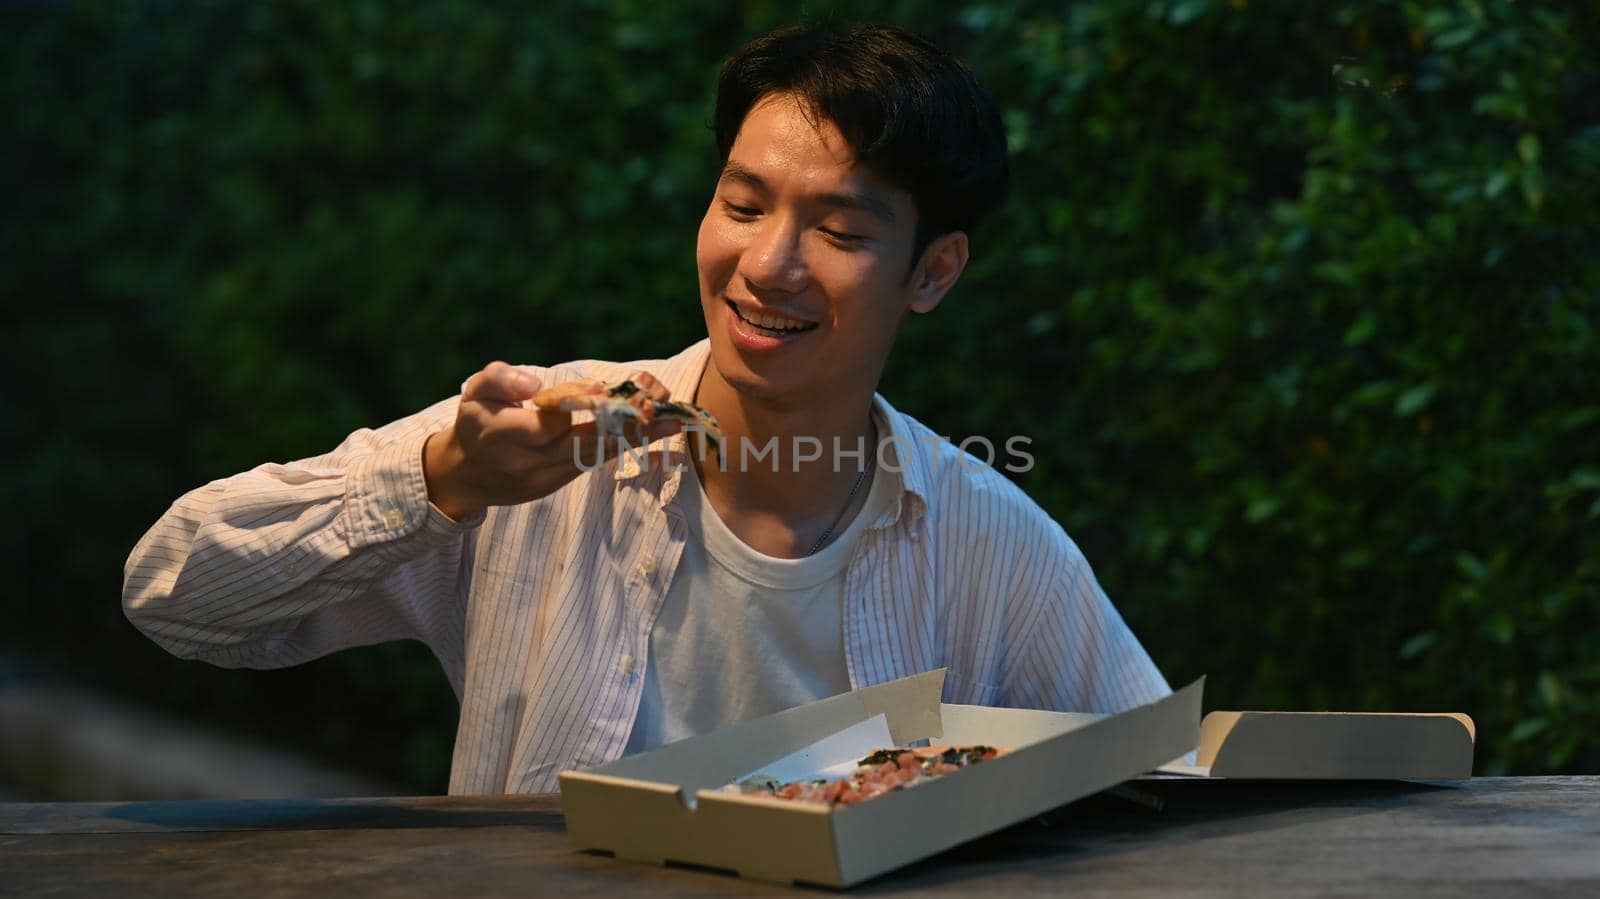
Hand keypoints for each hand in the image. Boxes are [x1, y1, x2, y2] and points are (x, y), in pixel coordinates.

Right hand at [422, 362, 680, 520]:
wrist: (466, 475)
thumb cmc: (476, 422)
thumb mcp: (474, 393)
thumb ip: (500, 380)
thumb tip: (533, 383)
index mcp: (505, 434)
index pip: (551, 421)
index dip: (581, 406)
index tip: (609, 390)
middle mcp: (530, 460)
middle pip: (584, 442)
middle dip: (626, 424)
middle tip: (663, 406)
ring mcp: (547, 476)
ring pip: (596, 455)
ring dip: (637, 437)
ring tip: (674, 420)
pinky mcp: (558, 483)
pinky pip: (594, 462)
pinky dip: (624, 446)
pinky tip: (654, 431)